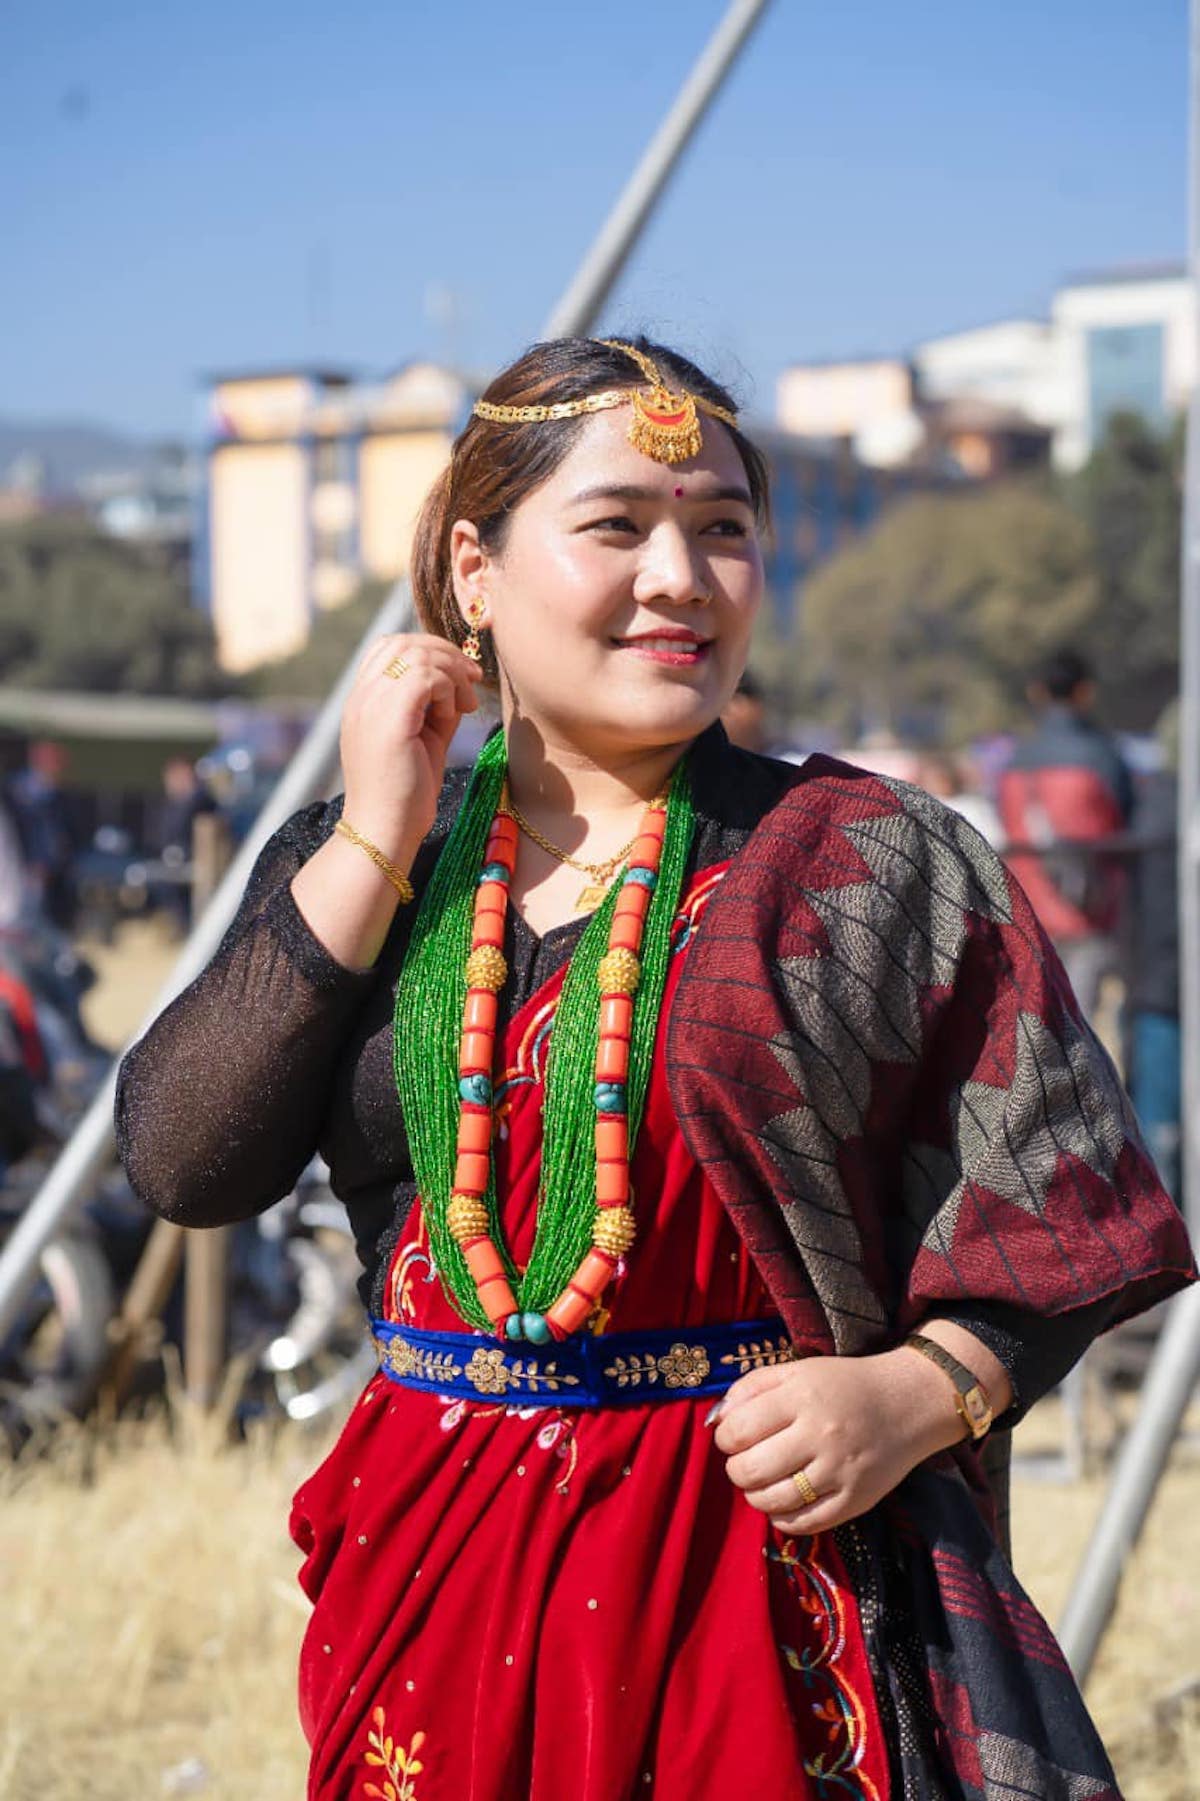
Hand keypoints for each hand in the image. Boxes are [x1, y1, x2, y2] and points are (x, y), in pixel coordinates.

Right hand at [340, 633, 482, 863]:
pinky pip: (425, 676)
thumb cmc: (406, 795)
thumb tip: (459, 685)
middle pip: (403, 642)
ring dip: (451, 672)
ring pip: (416, 654)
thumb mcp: (424, 740)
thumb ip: (435, 709)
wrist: (385, 832)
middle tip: (472, 680)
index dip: (429, 650)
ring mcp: (370, 706)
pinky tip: (453, 716)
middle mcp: (361, 698)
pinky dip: (447, 689)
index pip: (388, 647)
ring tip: (465, 704)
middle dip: (445, 653)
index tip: (460, 675)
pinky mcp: (389, 719)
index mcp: (364, 702)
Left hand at [711, 1350, 963, 1535]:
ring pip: (773, 1500)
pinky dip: (782, 1518)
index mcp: (801, 1396)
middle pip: (750, 1470)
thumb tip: (715, 1421)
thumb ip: (750, 1388)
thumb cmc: (843, 1385)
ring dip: (754, 1496)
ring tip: (760, 1483)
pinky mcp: (856, 1499)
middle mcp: (820, 1433)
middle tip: (744, 1463)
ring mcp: (840, 1470)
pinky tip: (781, 1502)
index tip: (733, 1439)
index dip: (725, 1440)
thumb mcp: (796, 1371)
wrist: (907, 1402)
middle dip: (736, 1470)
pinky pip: (804, 1523)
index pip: (739, 1430)